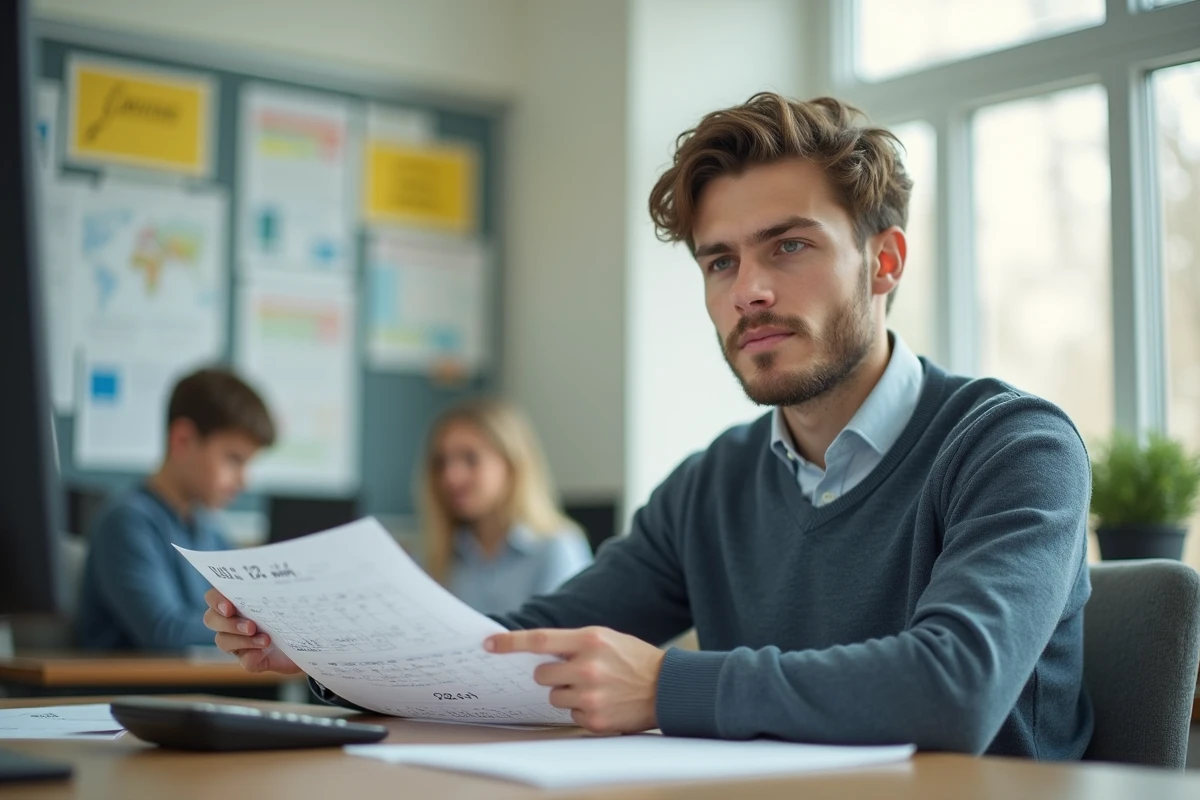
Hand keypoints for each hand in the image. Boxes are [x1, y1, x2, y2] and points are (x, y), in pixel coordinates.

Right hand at [202, 589, 301, 674]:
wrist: (310, 636)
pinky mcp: (251, 659)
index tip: (229, 607)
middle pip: (211, 620)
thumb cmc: (295, 610)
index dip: (216, 601)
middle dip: (228, 623)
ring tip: (265, 639)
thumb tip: (285, 567)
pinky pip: (244, 660)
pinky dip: (252, 656)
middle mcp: (231, 621)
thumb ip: (280, 584)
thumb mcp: (288, 594)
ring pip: (223, 641)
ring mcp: (239, 642)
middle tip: (251, 626)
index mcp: (236, 600)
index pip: (213, 597)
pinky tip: (264, 652)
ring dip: (242, 640)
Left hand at [485, 627, 664, 733]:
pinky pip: (571, 716)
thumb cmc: (633, 659)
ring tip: (595, 688)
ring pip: (554, 697)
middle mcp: (588, 667)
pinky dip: (582, 711)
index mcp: (590, 640)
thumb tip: (537, 653)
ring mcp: (591, 696)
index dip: (510, 642)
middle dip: (551, 675)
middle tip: (572, 673)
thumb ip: (573, 644)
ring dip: (567, 694)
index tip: (488, 644)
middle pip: (542, 674)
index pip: (540, 639)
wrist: (668, 687)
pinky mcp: (595, 720)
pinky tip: (603, 703)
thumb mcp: (605, 639)